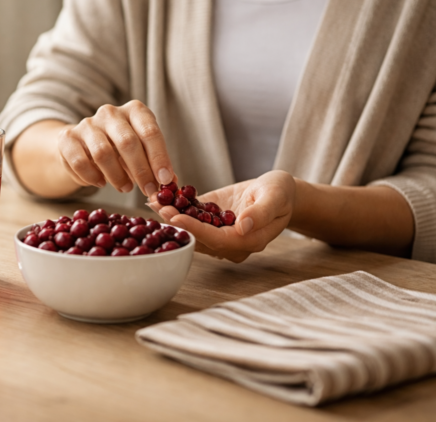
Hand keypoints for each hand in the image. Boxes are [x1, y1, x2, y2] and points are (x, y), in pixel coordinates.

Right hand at [57, 100, 174, 195]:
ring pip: (102, 153)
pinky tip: (100, 183)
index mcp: (134, 110)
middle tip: (148, 190)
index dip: (159, 157)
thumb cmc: (120, 150)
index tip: (164, 180)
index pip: (150, 132)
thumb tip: (171, 184)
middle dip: (140, 170)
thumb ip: (156, 165)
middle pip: (127, 142)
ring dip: (117, 176)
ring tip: (125, 188)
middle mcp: (110, 112)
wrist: (82, 145)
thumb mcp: (142, 152)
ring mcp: (87, 124)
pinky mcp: (67, 138)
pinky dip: (92, 177)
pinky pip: (79, 162)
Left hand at [148, 171, 296, 261]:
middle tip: (157, 206)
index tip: (176, 218)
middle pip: (199, 237)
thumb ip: (260, 213)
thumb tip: (242, 227)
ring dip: (172, 215)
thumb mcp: (275, 198)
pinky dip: (176, 207)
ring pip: (192, 228)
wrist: (279, 191)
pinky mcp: (211, 222)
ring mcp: (219, 233)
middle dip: (176, 222)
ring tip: (153, 200)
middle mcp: (230, 243)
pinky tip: (159, 197)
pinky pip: (192, 217)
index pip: (217, 239)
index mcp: (248, 241)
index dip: (196, 230)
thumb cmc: (281, 193)